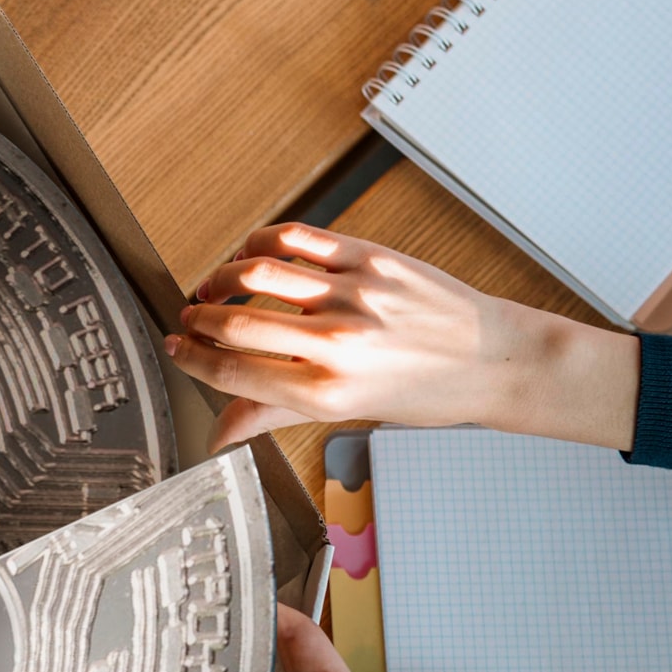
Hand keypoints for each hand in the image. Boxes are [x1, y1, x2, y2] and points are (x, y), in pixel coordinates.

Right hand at [166, 223, 638, 450]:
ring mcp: (353, 294)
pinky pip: (297, 238)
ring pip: (257, 272)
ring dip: (221, 276)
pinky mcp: (370, 257)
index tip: (177, 348)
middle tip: (189, 319)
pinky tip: (253, 253)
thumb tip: (219, 433)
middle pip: (235, 322)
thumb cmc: (428, 393)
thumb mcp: (347, 414)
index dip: (193, 359)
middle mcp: (337, 343)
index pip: (234, 372)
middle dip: (198, 319)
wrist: (494, 359)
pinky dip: (261, 241)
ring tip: (214, 286)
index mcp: (327, 392)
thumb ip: (274, 415)